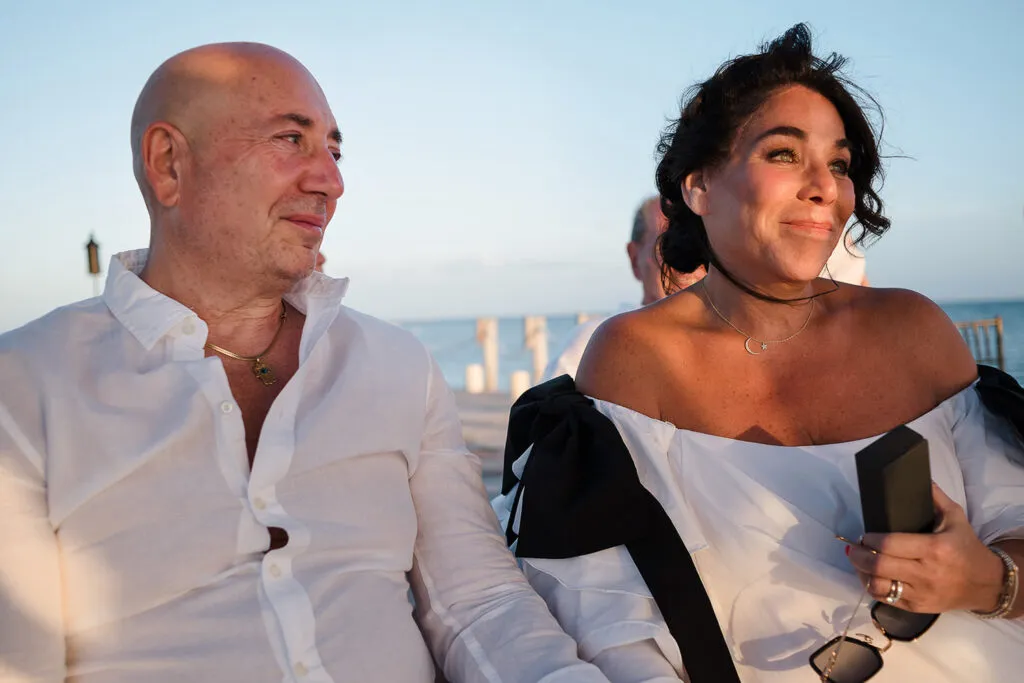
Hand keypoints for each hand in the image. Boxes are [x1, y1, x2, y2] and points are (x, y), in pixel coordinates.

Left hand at [846, 483, 1004, 613]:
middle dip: (858, 555)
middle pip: (879, 565)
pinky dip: (872, 587)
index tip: (864, 535)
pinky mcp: (918, 608)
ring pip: (878, 585)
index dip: (870, 540)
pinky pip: (886, 599)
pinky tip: (869, 576)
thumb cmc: (967, 547)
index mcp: (934, 549)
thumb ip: (934, 496)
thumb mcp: (955, 517)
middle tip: (852, 546)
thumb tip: (914, 475)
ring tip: (857, 561)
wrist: (986, 584)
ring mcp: (921, 593)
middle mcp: (926, 573)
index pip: (889, 545)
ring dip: (861, 572)